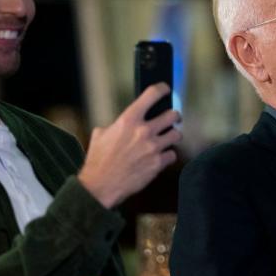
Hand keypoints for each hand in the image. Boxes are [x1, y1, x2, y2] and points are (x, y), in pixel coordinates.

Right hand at [78, 83, 181, 208]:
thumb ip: (115, 125)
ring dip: (173, 136)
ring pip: (176, 135)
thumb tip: (121, 124)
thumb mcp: (100, 134)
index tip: (165, 89)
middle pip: (173, 115)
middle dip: (173, 116)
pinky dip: (168, 156)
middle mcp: (143, 131)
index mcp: (128, 120)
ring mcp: (153, 147)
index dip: (162, 89)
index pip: (151, 95)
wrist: (101, 185)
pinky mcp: (157, 163)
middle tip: (171, 119)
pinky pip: (172, 155)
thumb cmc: (99, 160)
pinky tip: (161, 157)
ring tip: (168, 138)